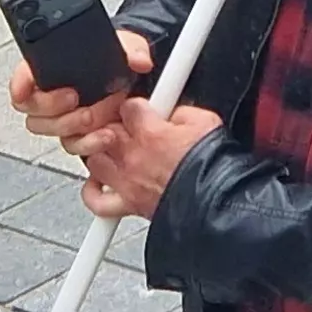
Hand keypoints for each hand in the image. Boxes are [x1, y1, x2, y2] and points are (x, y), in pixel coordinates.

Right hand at [13, 29, 158, 153]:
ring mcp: (64, 118)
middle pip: (33, 111)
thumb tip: (138, 60)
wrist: (136, 82)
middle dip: (54, 107)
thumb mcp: (126, 45)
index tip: (22, 90)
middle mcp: (52, 95)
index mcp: (51, 68)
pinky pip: (74, 145)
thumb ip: (132, 49)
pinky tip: (106, 135)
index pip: (23, 76)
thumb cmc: (119, 59)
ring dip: (75, 126)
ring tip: (99, 116)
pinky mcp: (78, 136)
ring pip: (53, 131)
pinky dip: (89, 143)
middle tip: (75, 97)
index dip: (18, 84)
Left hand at [75, 102, 217, 219]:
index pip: (128, 106)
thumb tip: (174, 111)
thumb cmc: (215, 166)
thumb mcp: (205, 121)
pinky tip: (100, 183)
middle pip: (105, 130)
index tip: (145, 109)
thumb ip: (182, 111)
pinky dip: (92, 192)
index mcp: (150, 132)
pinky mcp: (128, 205)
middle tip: (132, 129)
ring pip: (94, 160)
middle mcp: (132, 156)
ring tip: (117, 152)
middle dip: (117, 126)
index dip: (136, 105)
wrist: (219, 203)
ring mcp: (127, 182)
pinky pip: (97, 201)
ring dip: (102, 153)